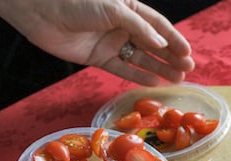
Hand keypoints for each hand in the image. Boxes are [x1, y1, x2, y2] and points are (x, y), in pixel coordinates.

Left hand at [0, 0, 194, 85]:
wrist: (41, 13)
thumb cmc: (77, 3)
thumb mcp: (112, 9)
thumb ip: (138, 27)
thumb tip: (160, 43)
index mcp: (129, 8)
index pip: (158, 25)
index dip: (174, 39)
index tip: (188, 53)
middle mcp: (123, 26)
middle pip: (153, 43)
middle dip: (171, 56)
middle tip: (188, 69)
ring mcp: (112, 42)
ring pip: (141, 58)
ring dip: (159, 68)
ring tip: (177, 79)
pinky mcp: (100, 57)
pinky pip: (124, 68)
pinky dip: (138, 75)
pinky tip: (154, 83)